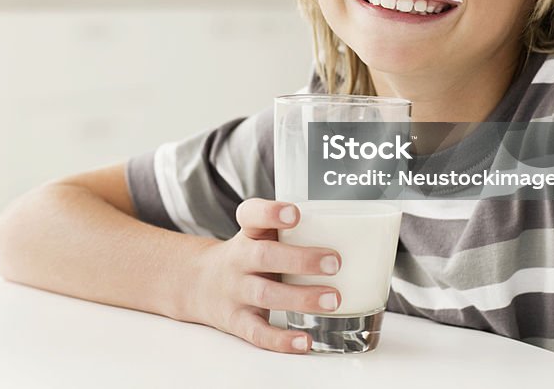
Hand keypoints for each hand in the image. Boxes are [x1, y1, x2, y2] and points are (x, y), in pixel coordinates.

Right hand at [190, 198, 341, 352]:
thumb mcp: (258, 236)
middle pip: (264, 256)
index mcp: (248, 233)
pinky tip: (306, 341)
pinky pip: (258, 332)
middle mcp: (239, 260)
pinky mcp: (236, 321)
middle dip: (301, 260)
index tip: (294, 214)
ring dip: (301, 297)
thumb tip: (356, 235)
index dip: (270, 212)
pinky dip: (281, 340)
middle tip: (335, 262)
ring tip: (334, 299)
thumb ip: (293, 232)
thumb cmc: (246, 257)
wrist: (197, 283)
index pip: (251, 214)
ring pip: (265, 294)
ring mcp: (236, 291)